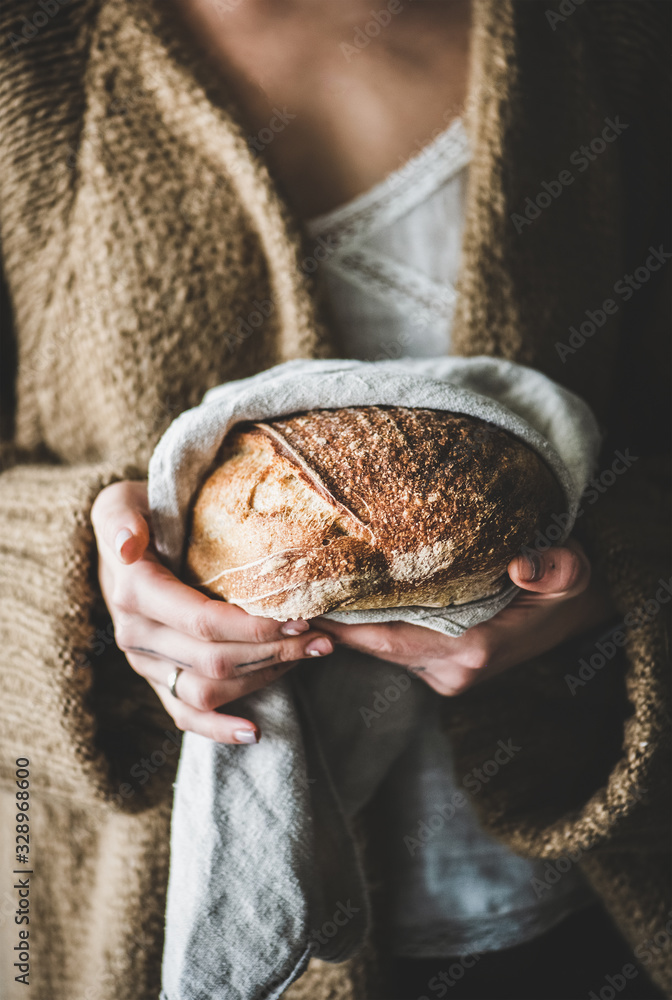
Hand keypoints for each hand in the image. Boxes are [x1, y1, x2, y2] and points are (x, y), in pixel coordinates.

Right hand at [91, 481, 333, 742]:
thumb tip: (128, 545)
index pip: (202, 621)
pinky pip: (184, 716)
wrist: (126, 538)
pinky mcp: (157, 679)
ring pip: (208, 689)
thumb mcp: (123, 501)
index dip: (254, 625)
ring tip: (309, 655)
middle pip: (214, 659)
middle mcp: (136, 635)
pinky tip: (254, 731)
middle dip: (275, 649)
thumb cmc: (141, 511)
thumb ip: (123, 518)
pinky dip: (218, 728)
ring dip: (264, 677)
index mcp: (134, 592)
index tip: (301, 616)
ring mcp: (146, 663)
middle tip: (322, 636)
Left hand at [315, 539, 615, 695]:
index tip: (304, 608)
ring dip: (343, 629)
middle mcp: (452, 670)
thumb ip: (554, 567)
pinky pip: (393, 648)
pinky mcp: (441, 667)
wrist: (577, 613)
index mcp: (475, 649)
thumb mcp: (573, 570)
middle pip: (376, 648)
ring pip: (381, 650)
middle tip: (282, 599)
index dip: (345, 627)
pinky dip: (364, 629)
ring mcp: (445, 673)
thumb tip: (523, 568)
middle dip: (331, 628)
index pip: (393, 639)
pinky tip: (336, 606)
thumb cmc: (569, 587)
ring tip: (298, 599)